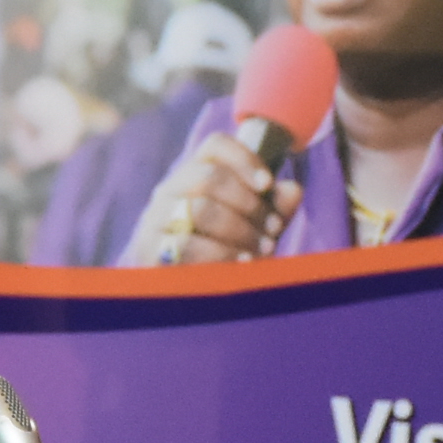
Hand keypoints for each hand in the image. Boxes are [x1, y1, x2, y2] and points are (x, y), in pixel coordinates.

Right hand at [127, 131, 297, 263]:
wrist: (188, 297)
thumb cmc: (226, 254)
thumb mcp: (256, 229)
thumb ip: (275, 209)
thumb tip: (293, 190)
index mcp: (194, 174)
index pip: (215, 145)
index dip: (244, 159)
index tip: (267, 184)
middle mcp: (170, 189)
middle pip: (210, 176)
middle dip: (249, 204)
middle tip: (273, 229)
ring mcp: (154, 218)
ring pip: (200, 208)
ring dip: (240, 230)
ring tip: (264, 250)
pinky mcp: (148, 249)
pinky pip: (186, 244)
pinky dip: (221, 253)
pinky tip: (242, 263)